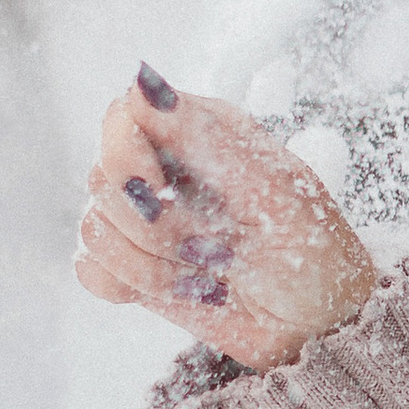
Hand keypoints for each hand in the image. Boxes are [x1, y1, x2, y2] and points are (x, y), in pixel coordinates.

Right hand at [76, 65, 376, 371]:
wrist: (318, 327)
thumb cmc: (314, 252)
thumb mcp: (273, 191)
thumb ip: (204, 138)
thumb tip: (142, 80)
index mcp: (203, 131)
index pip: (123, 116)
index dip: (127, 151)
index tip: (159, 185)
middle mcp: (165, 167)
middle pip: (101, 175)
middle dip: (154, 224)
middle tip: (214, 247)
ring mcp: (145, 219)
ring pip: (95, 227)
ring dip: (152, 263)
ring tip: (209, 273)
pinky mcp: (134, 266)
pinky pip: (91, 268)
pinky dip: (131, 285)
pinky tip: (180, 289)